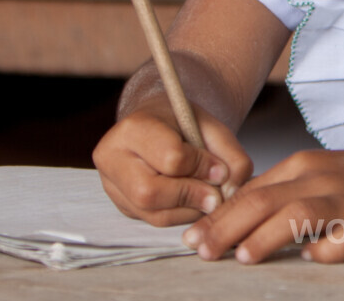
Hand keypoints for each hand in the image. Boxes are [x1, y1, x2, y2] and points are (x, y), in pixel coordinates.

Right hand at [94, 101, 252, 226]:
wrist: (158, 124)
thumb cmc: (184, 123)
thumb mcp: (212, 128)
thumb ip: (231, 155)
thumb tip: (230, 190)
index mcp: (134, 127)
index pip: (170, 158)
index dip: (201, 167)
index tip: (220, 169)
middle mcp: (113, 157)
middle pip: (149, 192)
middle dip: (191, 196)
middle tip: (216, 195)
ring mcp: (112, 185)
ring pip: (152, 214)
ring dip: (189, 210)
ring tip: (208, 197)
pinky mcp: (122, 205)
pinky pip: (154, 221)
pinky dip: (181, 215)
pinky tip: (193, 202)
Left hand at [184, 146, 343, 264]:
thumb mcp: (323, 175)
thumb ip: (285, 193)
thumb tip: (241, 223)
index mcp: (304, 166)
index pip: (249, 190)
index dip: (218, 215)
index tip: (191, 237)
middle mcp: (320, 178)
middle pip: (262, 199)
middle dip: (226, 227)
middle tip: (200, 251)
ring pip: (294, 212)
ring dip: (263, 236)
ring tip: (241, 258)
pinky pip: (339, 242)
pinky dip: (321, 253)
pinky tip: (310, 259)